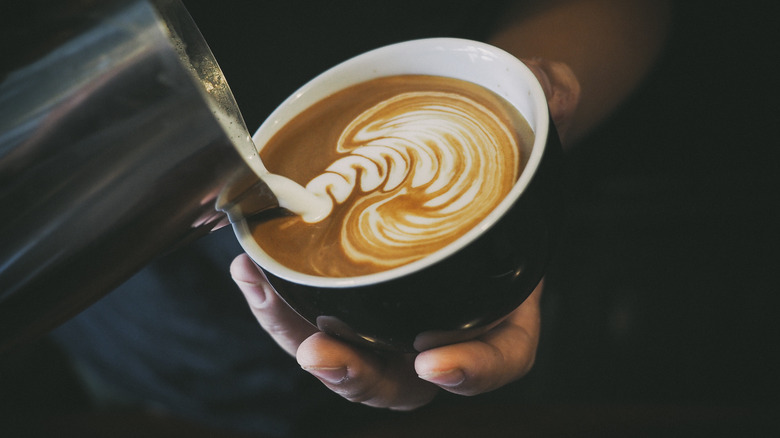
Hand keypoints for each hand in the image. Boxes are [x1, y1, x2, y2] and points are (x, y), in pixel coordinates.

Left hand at [231, 63, 577, 409]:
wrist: (461, 166)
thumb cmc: (499, 167)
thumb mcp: (529, 134)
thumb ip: (547, 113)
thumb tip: (555, 90)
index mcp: (501, 305)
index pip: (500, 357)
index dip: (471, 370)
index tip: (431, 360)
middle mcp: (444, 325)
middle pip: (404, 381)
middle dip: (359, 374)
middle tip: (322, 351)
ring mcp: (392, 319)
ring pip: (349, 359)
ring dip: (299, 339)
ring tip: (263, 294)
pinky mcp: (350, 302)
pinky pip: (313, 322)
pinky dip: (279, 305)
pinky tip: (250, 270)